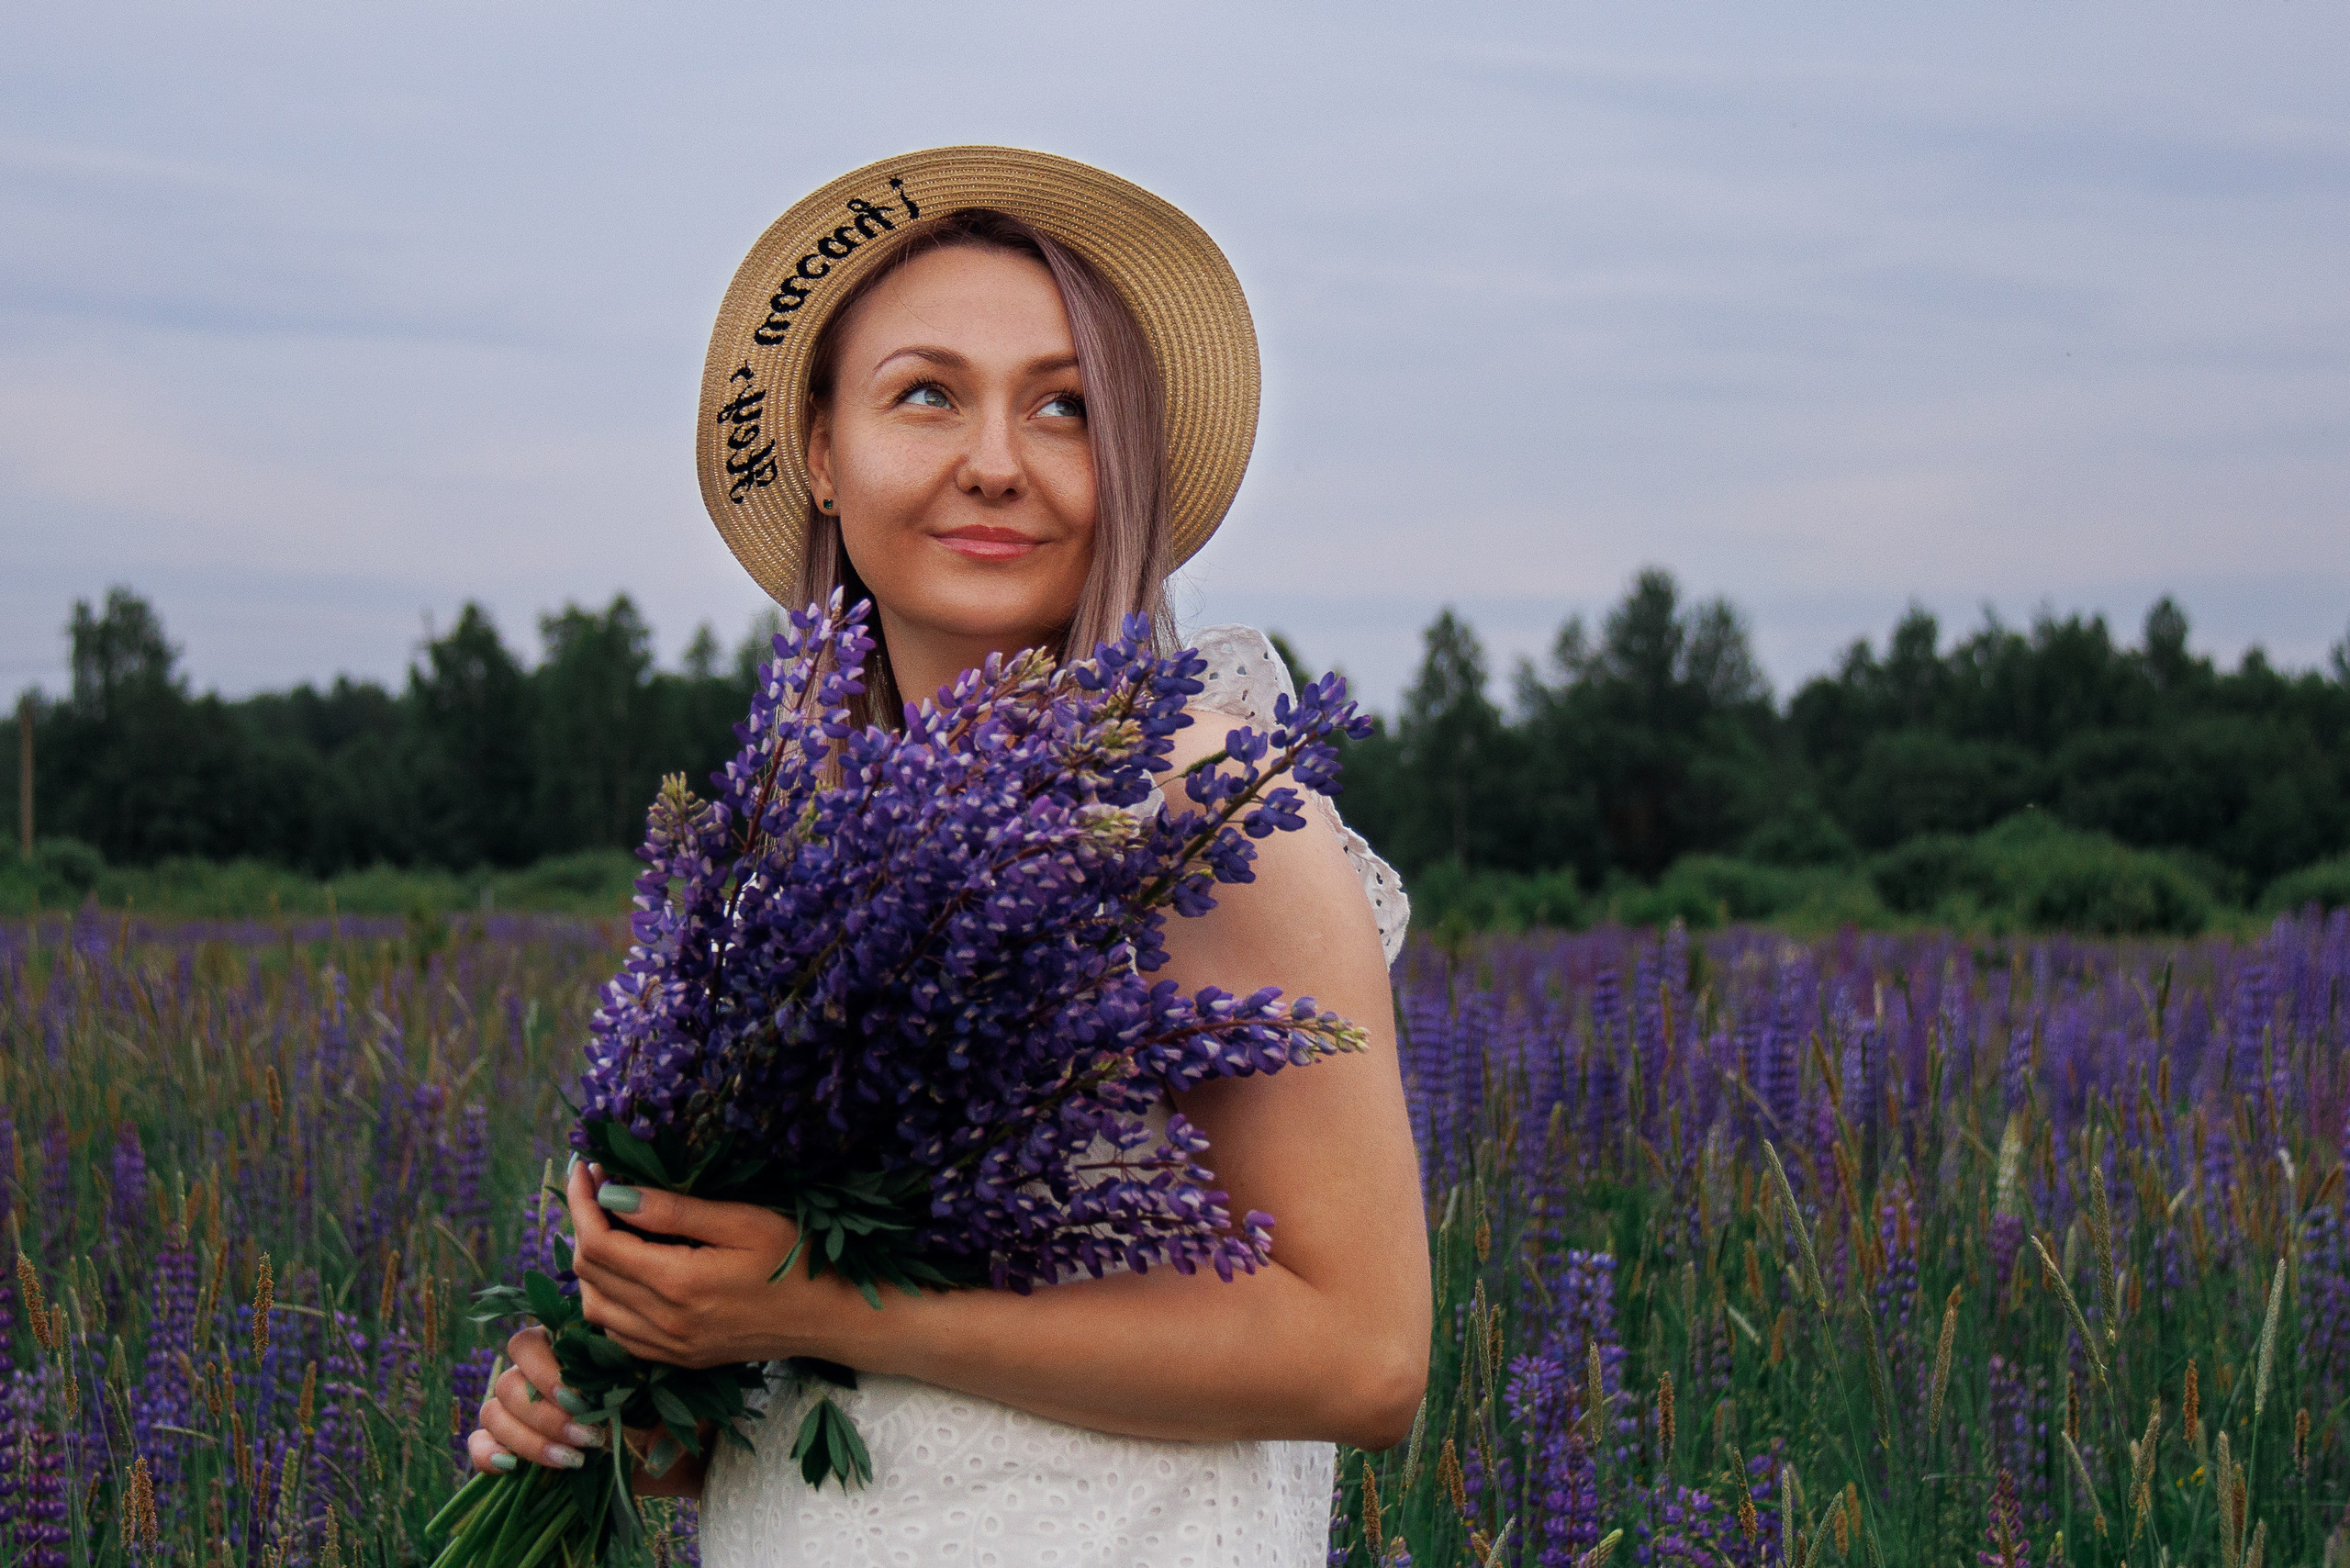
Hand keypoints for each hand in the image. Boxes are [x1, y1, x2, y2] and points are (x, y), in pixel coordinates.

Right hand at [464, 1325, 706, 1497]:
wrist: (671, 1454)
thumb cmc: (672, 1414)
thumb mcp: (671, 1399)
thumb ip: (653, 1395)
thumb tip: (633, 1412)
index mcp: (568, 1349)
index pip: (527, 1344)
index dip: (545, 1374)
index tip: (581, 1401)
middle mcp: (538, 1376)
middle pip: (507, 1383)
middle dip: (544, 1416)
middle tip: (588, 1439)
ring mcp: (523, 1412)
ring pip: (493, 1413)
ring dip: (529, 1440)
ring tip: (574, 1460)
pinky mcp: (515, 1447)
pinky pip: (480, 1443)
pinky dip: (487, 1455)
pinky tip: (514, 1468)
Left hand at [563, 1157, 874, 1369]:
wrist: (832, 1319)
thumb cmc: (797, 1259)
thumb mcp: (743, 1221)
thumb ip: (675, 1211)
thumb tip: (613, 1193)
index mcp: (678, 1285)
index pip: (598, 1243)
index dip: (582, 1202)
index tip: (587, 1166)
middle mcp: (664, 1323)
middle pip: (589, 1274)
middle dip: (583, 1223)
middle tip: (600, 1185)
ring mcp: (669, 1348)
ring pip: (594, 1307)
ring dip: (590, 1264)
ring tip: (610, 1224)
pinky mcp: (679, 1359)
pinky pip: (617, 1333)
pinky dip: (607, 1298)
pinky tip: (628, 1270)